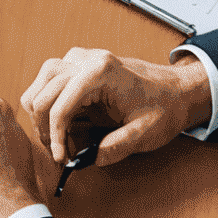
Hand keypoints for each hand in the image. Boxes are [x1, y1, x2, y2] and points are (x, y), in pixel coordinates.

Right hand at [21, 48, 213, 164]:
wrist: (177, 90)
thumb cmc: (165, 107)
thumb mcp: (146, 132)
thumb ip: (117, 146)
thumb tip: (90, 158)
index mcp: (102, 72)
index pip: (61, 105)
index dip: (55, 135)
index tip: (60, 157)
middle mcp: (87, 59)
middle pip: (44, 90)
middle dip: (44, 124)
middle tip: (55, 150)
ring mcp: (81, 58)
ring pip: (42, 80)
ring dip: (40, 110)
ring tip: (52, 136)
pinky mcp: (79, 64)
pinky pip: (50, 79)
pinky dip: (48, 101)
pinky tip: (59, 122)